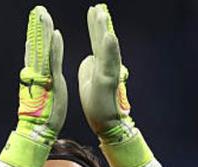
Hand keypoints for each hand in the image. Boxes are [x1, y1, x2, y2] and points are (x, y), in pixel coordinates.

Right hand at [0, 5, 66, 166]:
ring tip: (43, 14)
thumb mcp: (45, 94)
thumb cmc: (44, 115)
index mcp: (38, 75)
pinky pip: (53, 62)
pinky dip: (55, 48)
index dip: (37, 35)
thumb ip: (43, 81)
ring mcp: (44, 76)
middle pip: (37, 45)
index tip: (36, 20)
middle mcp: (38, 73)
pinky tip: (55, 34)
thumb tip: (42, 73)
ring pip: (43, 49)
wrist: (38, 131)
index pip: (37, 51)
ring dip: (43, 31)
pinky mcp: (51, 82)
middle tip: (38, 9)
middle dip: (38, 27)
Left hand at [78, 4, 133, 142]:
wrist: (106, 125)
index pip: (97, 42)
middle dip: (99, 23)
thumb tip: (89, 57)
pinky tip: (109, 36)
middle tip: (97, 7)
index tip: (93, 10)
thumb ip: (88, 67)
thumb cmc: (97, 105)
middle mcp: (106, 67)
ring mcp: (108, 74)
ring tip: (101, 14)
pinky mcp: (107, 83)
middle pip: (102, 41)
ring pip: (107, 49)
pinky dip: (110, 50)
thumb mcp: (88, 81)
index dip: (95, 26)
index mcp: (99, 66)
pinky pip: (109, 64)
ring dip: (104, 31)